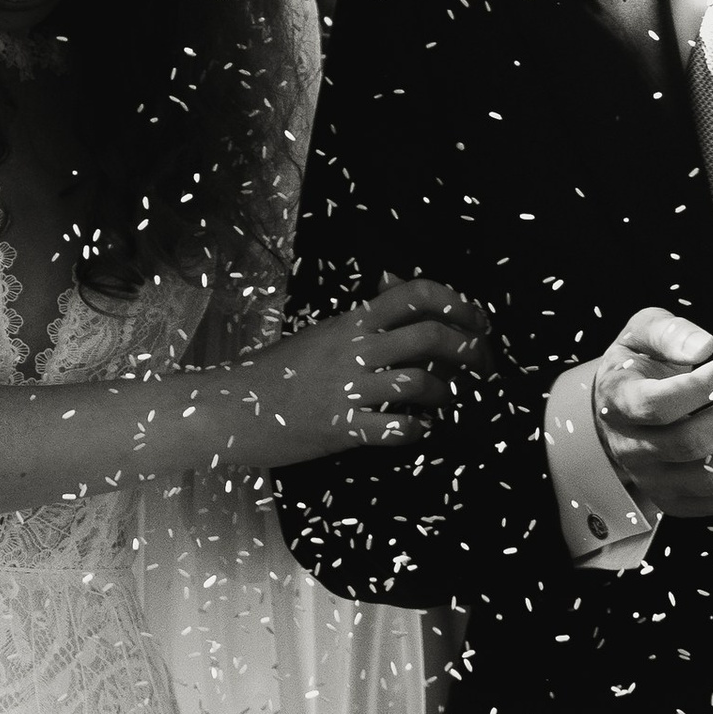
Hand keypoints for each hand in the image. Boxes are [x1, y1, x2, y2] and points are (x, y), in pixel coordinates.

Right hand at [249, 280, 493, 467]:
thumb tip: (393, 284)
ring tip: (446, 399)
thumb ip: (362, 317)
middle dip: (468, 349)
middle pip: (430, 337)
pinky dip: (417, 429)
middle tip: (482, 364)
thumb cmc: (276, 373)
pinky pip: (396, 428)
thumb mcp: (320, 333)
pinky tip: (419, 429)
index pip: (413, 294)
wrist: (230, 408)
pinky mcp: (343, 428)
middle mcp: (354, 350)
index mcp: (351, 322)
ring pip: (419, 382)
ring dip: (445, 392)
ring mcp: (349, 389)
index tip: (475, 320)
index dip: (455, 303)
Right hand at [594, 308, 712, 519]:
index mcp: (618, 402)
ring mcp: (652, 480)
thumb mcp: (644, 332)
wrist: (621, 407)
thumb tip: (705, 346)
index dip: (704, 385)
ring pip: (712, 477)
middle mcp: (630, 449)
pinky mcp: (676, 500)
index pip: (659, 406)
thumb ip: (671, 333)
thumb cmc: (638, 366)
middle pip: (692, 443)